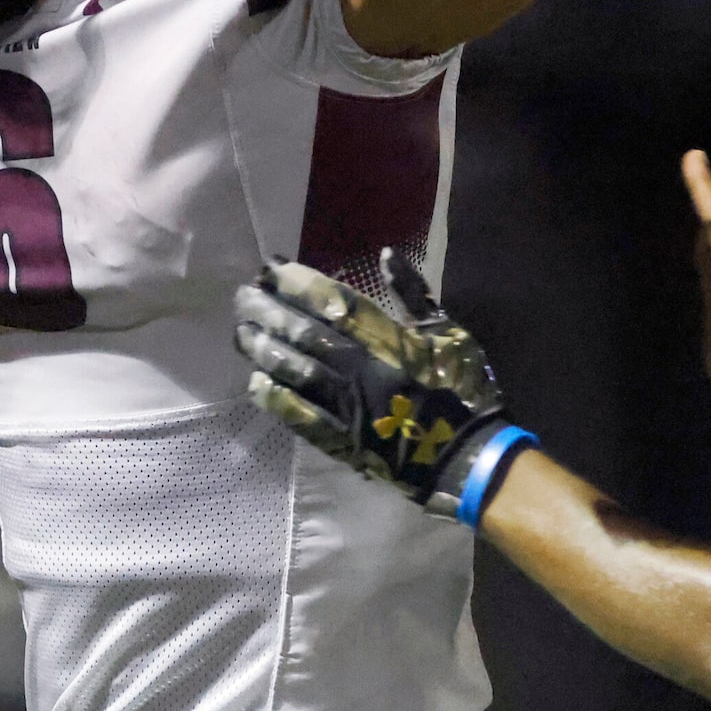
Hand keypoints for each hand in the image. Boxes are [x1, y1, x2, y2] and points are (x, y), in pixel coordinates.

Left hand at [234, 251, 513, 516]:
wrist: (468, 456)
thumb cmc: (461, 388)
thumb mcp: (447, 331)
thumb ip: (414, 293)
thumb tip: (387, 253)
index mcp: (388, 338)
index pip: (332, 301)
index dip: (298, 282)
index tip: (271, 267)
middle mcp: (360, 367)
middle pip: (304, 332)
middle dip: (269, 310)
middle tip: (243, 295)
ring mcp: (348, 406)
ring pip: (295, 371)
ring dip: (264, 350)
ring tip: (242, 333)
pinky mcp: (341, 441)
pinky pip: (300, 417)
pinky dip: (276, 399)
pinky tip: (255, 382)